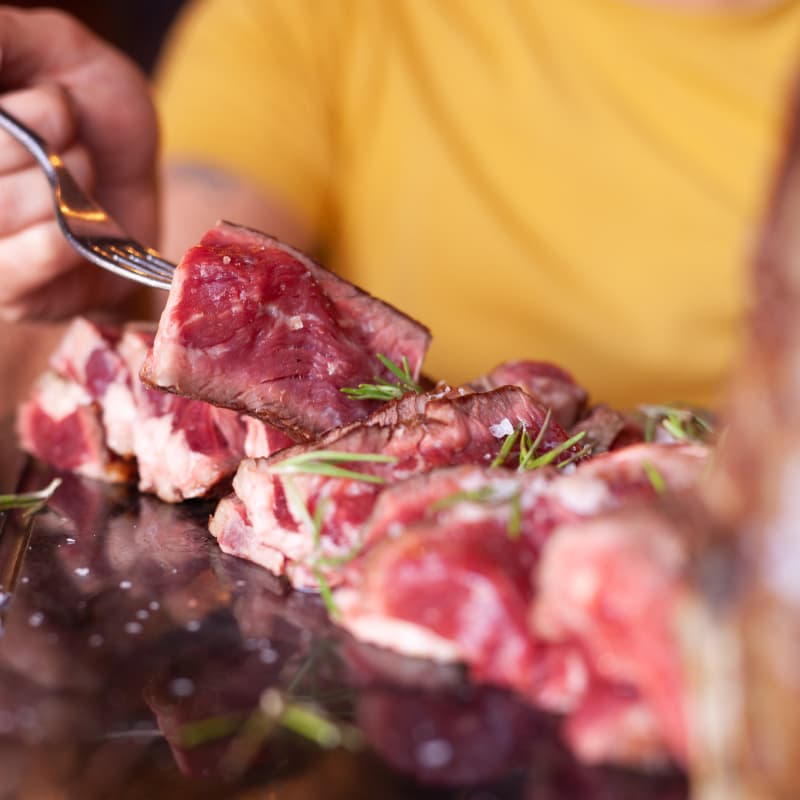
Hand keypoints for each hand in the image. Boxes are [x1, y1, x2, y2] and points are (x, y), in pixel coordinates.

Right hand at [0, 6, 157, 321]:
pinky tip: (89, 224)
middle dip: (42, 134)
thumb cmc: (93, 108)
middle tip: (71, 128)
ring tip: (84, 172)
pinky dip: (72, 232)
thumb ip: (3, 37)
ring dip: (68, 182)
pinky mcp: (14, 292)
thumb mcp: (49, 47)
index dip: (17, 118)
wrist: (144, 178)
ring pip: (8, 208)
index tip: (53, 99)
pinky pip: (38, 255)